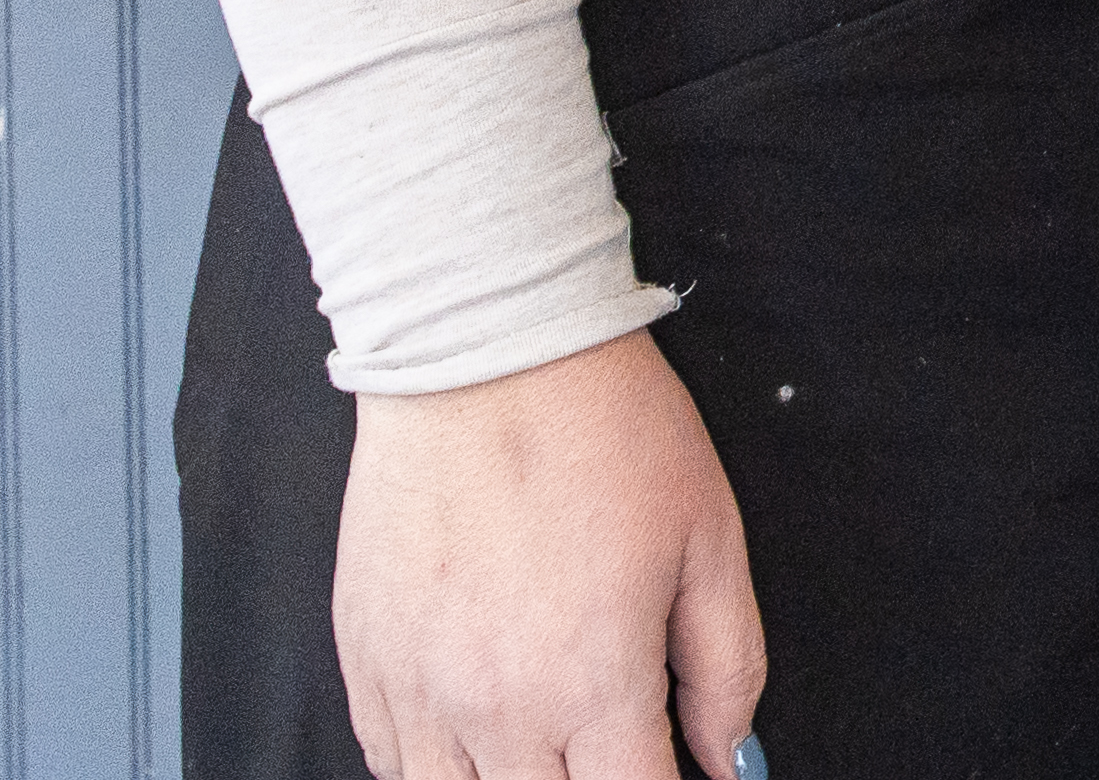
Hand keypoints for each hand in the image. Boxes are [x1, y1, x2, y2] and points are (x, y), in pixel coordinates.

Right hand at [334, 325, 766, 779]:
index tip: (678, 773)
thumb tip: (732, 757)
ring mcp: (417, 692)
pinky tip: (483, 730)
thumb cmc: (605, 433)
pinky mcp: (365, 664)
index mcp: (591, 683)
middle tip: (618, 745)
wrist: (487, 359)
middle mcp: (495, 708)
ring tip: (554, 741)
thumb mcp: (711, 543)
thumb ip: (727, 668)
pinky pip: (392, 763)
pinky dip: (441, 765)